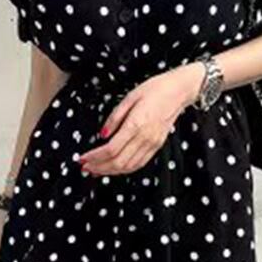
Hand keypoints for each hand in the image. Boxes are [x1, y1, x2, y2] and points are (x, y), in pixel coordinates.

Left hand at [77, 62, 204, 176]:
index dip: (95, 157)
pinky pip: (139, 164)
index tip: (83, 158)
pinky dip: (125, 169)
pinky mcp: (157, 146)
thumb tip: (102, 134)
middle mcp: (145, 138)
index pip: (111, 149)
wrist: (179, 91)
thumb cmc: (155, 90)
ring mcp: (152, 144)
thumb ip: (114, 117)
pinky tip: (114, 168)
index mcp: (136, 124)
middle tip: (86, 167)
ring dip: (110, 171)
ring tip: (96, 170)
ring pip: (128, 166)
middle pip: (118, 162)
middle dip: (99, 167)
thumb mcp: (129, 97)